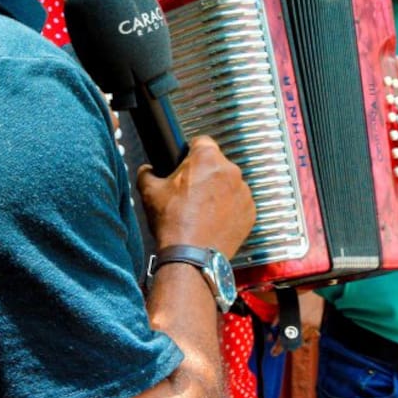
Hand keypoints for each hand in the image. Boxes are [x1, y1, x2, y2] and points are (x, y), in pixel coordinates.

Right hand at [138, 134, 255, 256]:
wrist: (192, 256)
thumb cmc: (173, 222)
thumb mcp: (149, 192)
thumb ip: (146, 173)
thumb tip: (146, 170)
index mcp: (207, 158)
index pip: (201, 141)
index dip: (191, 152)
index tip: (186, 164)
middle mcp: (230, 170)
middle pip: (217, 164)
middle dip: (205, 174)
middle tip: (190, 192)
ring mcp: (243, 192)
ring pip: (229, 184)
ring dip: (218, 192)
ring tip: (201, 210)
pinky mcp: (250, 212)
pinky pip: (238, 204)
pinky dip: (229, 210)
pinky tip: (213, 221)